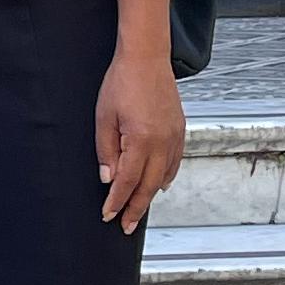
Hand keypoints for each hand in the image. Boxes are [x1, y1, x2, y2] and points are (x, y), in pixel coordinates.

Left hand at [95, 42, 184, 232]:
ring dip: (150, 195)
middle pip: (149, 186)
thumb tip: (109, 179)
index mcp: (141, 140)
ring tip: (138, 210)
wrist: (146, 58)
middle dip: (136, 208)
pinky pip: (174, 162)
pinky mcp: (179, 130)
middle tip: (125, 226)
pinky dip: (166, 177)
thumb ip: (107, 151)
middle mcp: (162, 143)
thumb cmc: (121, 82)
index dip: (117, 201)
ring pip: (163, 177)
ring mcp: (174, 137)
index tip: (108, 215)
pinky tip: (160, 184)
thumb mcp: (104, 117)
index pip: (128, 181)